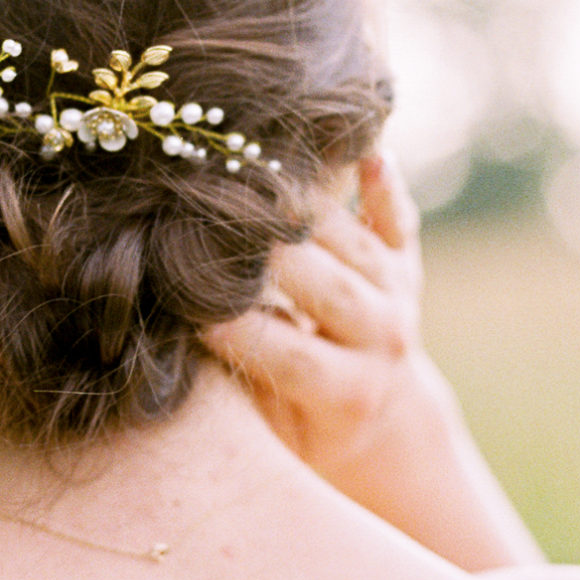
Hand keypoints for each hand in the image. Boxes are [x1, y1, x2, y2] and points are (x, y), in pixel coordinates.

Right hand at [202, 152, 428, 492]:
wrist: (380, 417)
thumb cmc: (298, 427)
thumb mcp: (270, 430)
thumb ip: (239, 384)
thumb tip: (174, 343)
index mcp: (349, 394)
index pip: (293, 356)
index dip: (242, 331)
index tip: (192, 310)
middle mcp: (385, 343)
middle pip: (329, 289)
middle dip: (271, 256)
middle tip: (215, 222)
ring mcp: (399, 297)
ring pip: (355, 245)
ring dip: (303, 209)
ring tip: (248, 174)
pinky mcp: (405, 260)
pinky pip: (397, 217)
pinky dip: (383, 184)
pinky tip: (367, 149)